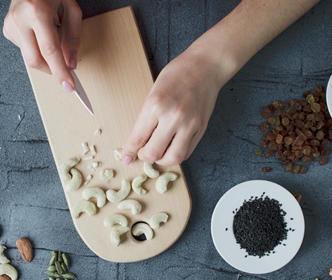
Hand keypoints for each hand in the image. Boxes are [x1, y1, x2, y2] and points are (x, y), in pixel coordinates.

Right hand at [3, 0, 81, 92]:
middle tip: (64, 72)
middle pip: (35, 60)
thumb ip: (73, 38)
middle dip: (51, 70)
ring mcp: (10, 24)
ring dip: (44, 55)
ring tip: (49, 35)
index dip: (60, 71)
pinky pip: (24, 49)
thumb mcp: (71, 9)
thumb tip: (70, 63)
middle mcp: (20, 19)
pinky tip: (38, 33)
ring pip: (29, 56)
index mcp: (37, 12)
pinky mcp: (6, 29)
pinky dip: (35, 47)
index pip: (50, 51)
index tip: (68, 86)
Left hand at [121, 48, 223, 165]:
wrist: (205, 67)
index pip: (138, 138)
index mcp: (155, 105)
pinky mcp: (201, 129)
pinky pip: (186, 152)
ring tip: (158, 151)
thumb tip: (134, 142)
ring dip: (162, 160)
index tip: (126, 157)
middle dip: (144, 156)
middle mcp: (173, 117)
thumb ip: (144, 119)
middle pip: (153, 153)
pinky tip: (171, 147)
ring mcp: (189, 124)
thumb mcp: (153, 93)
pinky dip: (176, 154)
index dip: (129, 152)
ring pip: (172, 158)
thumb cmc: (177, 74)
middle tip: (143, 151)